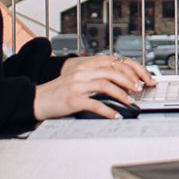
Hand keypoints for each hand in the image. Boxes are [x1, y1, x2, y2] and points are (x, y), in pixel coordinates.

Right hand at [33, 56, 150, 120]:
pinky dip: (108, 111)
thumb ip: (95, 77)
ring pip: (105, 85)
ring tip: (130, 102)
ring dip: (121, 94)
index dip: (129, 70)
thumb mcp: (77, 79)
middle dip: (129, 80)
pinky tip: (115, 116)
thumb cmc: (58, 92)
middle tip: (138, 89)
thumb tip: (119, 83)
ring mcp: (77, 85)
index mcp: (84, 66)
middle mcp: (81, 72)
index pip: (112, 62)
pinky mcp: (73, 99)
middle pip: (111, 72)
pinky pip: (95, 104)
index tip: (140, 78)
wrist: (38, 100)